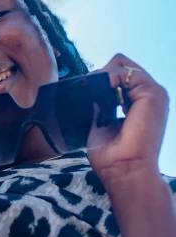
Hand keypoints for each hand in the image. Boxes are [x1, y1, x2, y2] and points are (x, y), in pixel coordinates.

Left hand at [88, 53, 169, 187]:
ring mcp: (153, 93)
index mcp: (137, 102)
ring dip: (102, 77)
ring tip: (93, 96)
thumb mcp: (99, 121)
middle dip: (100, 75)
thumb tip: (87, 85)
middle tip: (88, 93)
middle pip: (119, 66)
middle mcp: (147, 96)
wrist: (124, 171)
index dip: (98, 80)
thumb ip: (97, 102)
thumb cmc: (111, 155)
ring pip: (121, 66)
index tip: (84, 94)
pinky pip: (125, 72)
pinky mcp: (153, 94)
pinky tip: (101, 94)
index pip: (116, 75)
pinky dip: (108, 78)